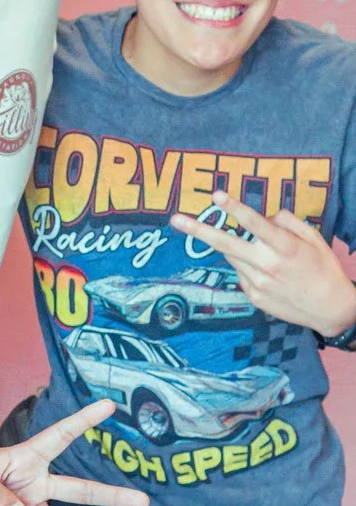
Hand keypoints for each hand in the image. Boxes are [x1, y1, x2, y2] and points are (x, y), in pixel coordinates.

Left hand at [170, 190, 355, 337]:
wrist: (330, 309)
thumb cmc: (324, 269)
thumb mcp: (315, 238)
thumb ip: (288, 222)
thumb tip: (266, 216)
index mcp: (285, 247)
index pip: (255, 223)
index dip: (234, 208)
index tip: (216, 195)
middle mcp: (268, 265)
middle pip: (226, 244)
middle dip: (198, 230)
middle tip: (175, 219)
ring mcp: (258, 284)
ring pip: (233, 256)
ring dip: (237, 247)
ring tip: (263, 254)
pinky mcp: (253, 297)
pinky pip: (241, 273)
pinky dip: (248, 266)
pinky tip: (269, 274)